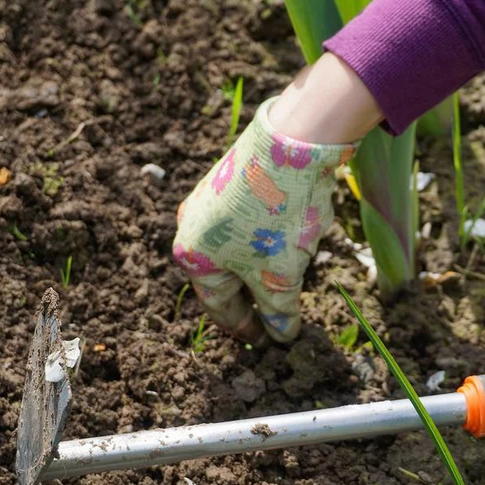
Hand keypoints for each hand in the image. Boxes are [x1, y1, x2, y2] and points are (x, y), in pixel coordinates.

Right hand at [173, 97, 357, 343]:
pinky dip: (267, 239)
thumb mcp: (280, 277)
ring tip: (291, 275)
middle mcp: (191, 227)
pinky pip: (246, 223)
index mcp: (192, 257)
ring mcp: (209, 199)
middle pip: (226, 276)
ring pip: (238, 248)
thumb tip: (282, 335)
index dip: (247, 328)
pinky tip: (292, 237)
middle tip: (278, 315)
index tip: (267, 341)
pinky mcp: (231, 179)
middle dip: (255, 296)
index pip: (220, 307)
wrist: (292, 142)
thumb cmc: (277, 218)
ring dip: (263, 266)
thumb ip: (279, 312)